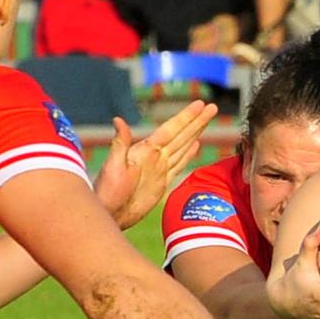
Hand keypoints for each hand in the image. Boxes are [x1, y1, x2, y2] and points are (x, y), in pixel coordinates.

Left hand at [95, 99, 217, 227]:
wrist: (109, 214)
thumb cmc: (107, 191)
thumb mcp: (113, 166)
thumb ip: (120, 143)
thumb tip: (118, 119)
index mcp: (146, 150)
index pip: (171, 129)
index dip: (186, 117)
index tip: (200, 104)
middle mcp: (155, 157)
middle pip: (181, 135)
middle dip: (197, 121)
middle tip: (212, 107)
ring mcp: (159, 169)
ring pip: (183, 147)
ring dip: (195, 133)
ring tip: (207, 120)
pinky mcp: (162, 183)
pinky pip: (179, 165)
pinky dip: (189, 155)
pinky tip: (196, 146)